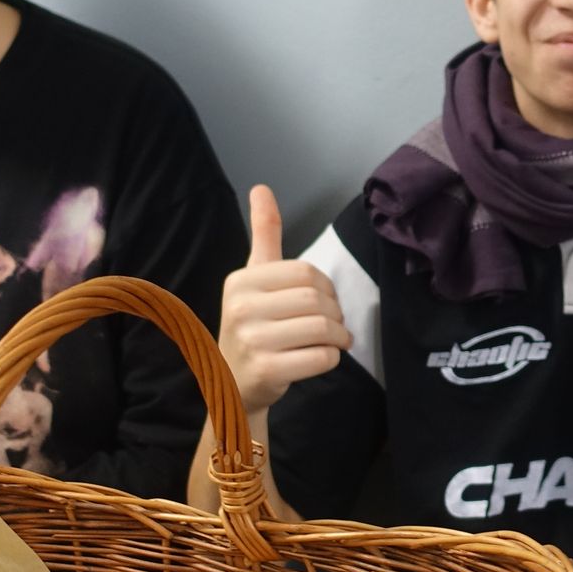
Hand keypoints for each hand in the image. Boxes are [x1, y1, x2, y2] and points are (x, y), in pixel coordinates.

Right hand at [217, 184, 349, 414]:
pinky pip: (321, 357)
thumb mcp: (254, 277)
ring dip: (339, 337)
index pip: (306, 272)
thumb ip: (264, 234)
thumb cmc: (253, 325)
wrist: (234, 383)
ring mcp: (252, 340)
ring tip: (335, 341)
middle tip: (334, 325)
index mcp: (241, 281)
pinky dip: (331, 358)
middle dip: (336, 314)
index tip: (324, 302)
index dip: (327, 288)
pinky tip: (321, 359)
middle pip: (317, 300)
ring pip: (323, 328)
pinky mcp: (267, 370)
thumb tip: (261, 188)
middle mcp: (241, 308)